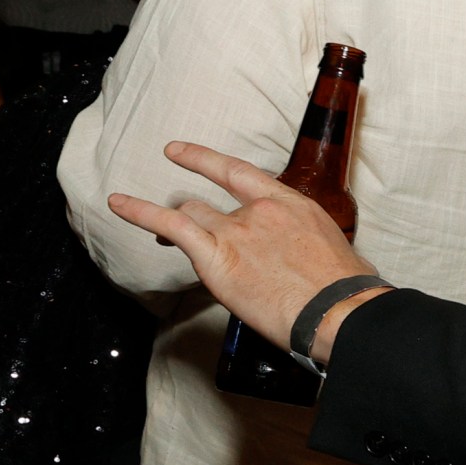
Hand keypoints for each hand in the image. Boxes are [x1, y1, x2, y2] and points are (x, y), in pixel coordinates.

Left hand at [106, 142, 379, 359]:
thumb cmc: (346, 291)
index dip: (205, 160)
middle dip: (194, 211)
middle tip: (183, 219)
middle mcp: (260, 211)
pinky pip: (169, 225)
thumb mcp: (335, 253)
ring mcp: (236, 231)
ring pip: (190, 215)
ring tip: (150, 222)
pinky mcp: (216, 257)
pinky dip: (139, 211)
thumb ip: (306, 246)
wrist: (338, 311)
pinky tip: (119, 204)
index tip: (181, 152)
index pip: (239, 173)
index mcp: (292, 205)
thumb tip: (304, 261)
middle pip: (211, 202)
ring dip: (170, 221)